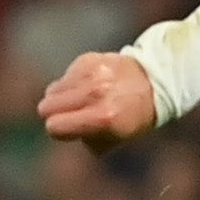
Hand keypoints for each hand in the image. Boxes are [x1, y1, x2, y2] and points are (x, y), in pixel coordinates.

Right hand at [37, 51, 160, 153]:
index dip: (60, 130)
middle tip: (72, 113)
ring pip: (52, 90)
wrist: (154, 82)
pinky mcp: (88, 60)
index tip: (69, 128)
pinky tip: (89, 84)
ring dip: (62, 97)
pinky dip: (71, 82)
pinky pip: (63, 76)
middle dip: (56, 113)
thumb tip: (66, 134)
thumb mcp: (116, 138)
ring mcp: (92, 74)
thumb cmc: (133, 116)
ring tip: (82, 98)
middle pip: (46, 107)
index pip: (55, 127)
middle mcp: (96, 94)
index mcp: (104, 118)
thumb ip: (87, 140)